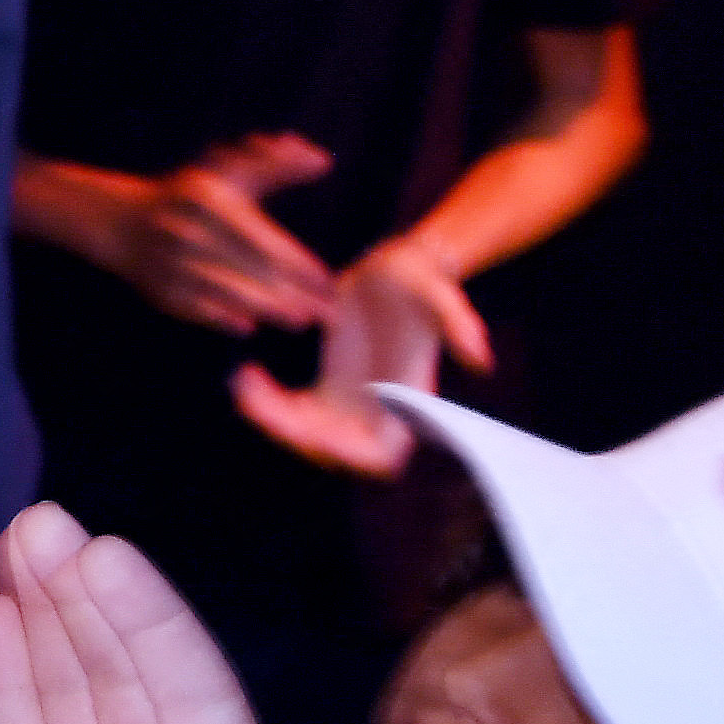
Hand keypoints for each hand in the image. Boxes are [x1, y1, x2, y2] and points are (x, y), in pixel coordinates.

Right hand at [90, 134, 341, 333]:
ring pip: (228, 293)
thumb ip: (277, 166)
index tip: (328, 281)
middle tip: (324, 311)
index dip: (299, 264)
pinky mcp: (160, 291)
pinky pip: (197, 309)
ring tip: (300, 321)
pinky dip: (222, 319)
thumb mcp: (230, 173)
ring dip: (268, 310)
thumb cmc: (191, 196)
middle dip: (292, 294)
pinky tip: (249, 326)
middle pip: (251, 271)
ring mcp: (171, 263)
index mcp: (207, 199)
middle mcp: (187, 231)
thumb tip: (322, 160)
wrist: (123, 223)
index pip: (265, 240)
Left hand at [229, 237, 490, 476]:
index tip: (311, 430)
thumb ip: (460, 324)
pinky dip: (266, 402)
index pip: (379, 455)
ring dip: (271, 419)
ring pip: (306, 435)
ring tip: (242, 383)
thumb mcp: (441, 295)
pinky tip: (245, 375)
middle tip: (253, 400)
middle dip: (292, 434)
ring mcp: (350, 404)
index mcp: (406, 402)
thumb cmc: (424, 282)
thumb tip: (480, 359)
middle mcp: (378, 412)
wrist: (400, 268)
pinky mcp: (328, 387)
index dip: (346, 453)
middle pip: (332, 451)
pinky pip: (293, 411)